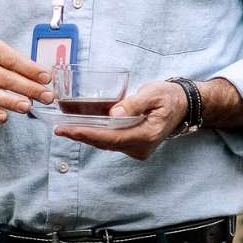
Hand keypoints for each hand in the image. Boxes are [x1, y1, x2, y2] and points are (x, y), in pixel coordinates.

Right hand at [0, 39, 51, 124]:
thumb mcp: (5, 57)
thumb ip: (24, 66)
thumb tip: (46, 80)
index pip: (13, 60)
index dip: (31, 69)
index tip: (47, 78)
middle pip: (6, 78)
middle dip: (29, 88)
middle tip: (47, 97)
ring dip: (11, 101)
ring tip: (27, 107)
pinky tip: (4, 118)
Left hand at [55, 80, 186, 160]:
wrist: (183, 106)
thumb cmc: (169, 97)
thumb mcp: (154, 94)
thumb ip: (134, 103)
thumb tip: (114, 113)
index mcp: (146, 135)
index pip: (111, 138)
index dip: (88, 134)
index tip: (69, 130)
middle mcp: (140, 147)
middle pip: (105, 143)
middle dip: (81, 136)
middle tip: (59, 130)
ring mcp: (137, 149)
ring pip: (106, 144)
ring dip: (86, 136)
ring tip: (64, 129)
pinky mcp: (134, 145)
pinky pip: (111, 141)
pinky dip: (96, 135)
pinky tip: (81, 128)